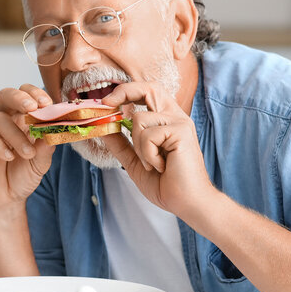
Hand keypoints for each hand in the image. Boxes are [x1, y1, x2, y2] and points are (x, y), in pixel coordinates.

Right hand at [0, 85, 56, 210]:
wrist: (5, 199)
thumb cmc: (23, 176)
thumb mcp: (41, 163)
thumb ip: (46, 147)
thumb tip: (55, 129)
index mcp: (23, 120)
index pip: (27, 96)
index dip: (36, 94)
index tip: (48, 104)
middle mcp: (5, 121)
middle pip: (7, 95)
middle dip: (20, 98)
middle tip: (33, 108)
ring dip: (16, 135)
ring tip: (28, 154)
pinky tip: (9, 157)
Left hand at [99, 82, 216, 217]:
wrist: (187, 203)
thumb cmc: (166, 184)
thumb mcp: (136, 161)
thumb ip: (121, 144)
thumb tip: (103, 127)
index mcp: (166, 121)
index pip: (147, 92)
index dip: (125, 91)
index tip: (106, 102)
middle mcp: (175, 117)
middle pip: (149, 88)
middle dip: (124, 92)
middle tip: (107, 104)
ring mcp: (179, 122)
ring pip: (139, 119)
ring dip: (137, 146)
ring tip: (152, 164)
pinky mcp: (182, 131)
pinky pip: (148, 136)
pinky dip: (147, 155)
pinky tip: (161, 167)